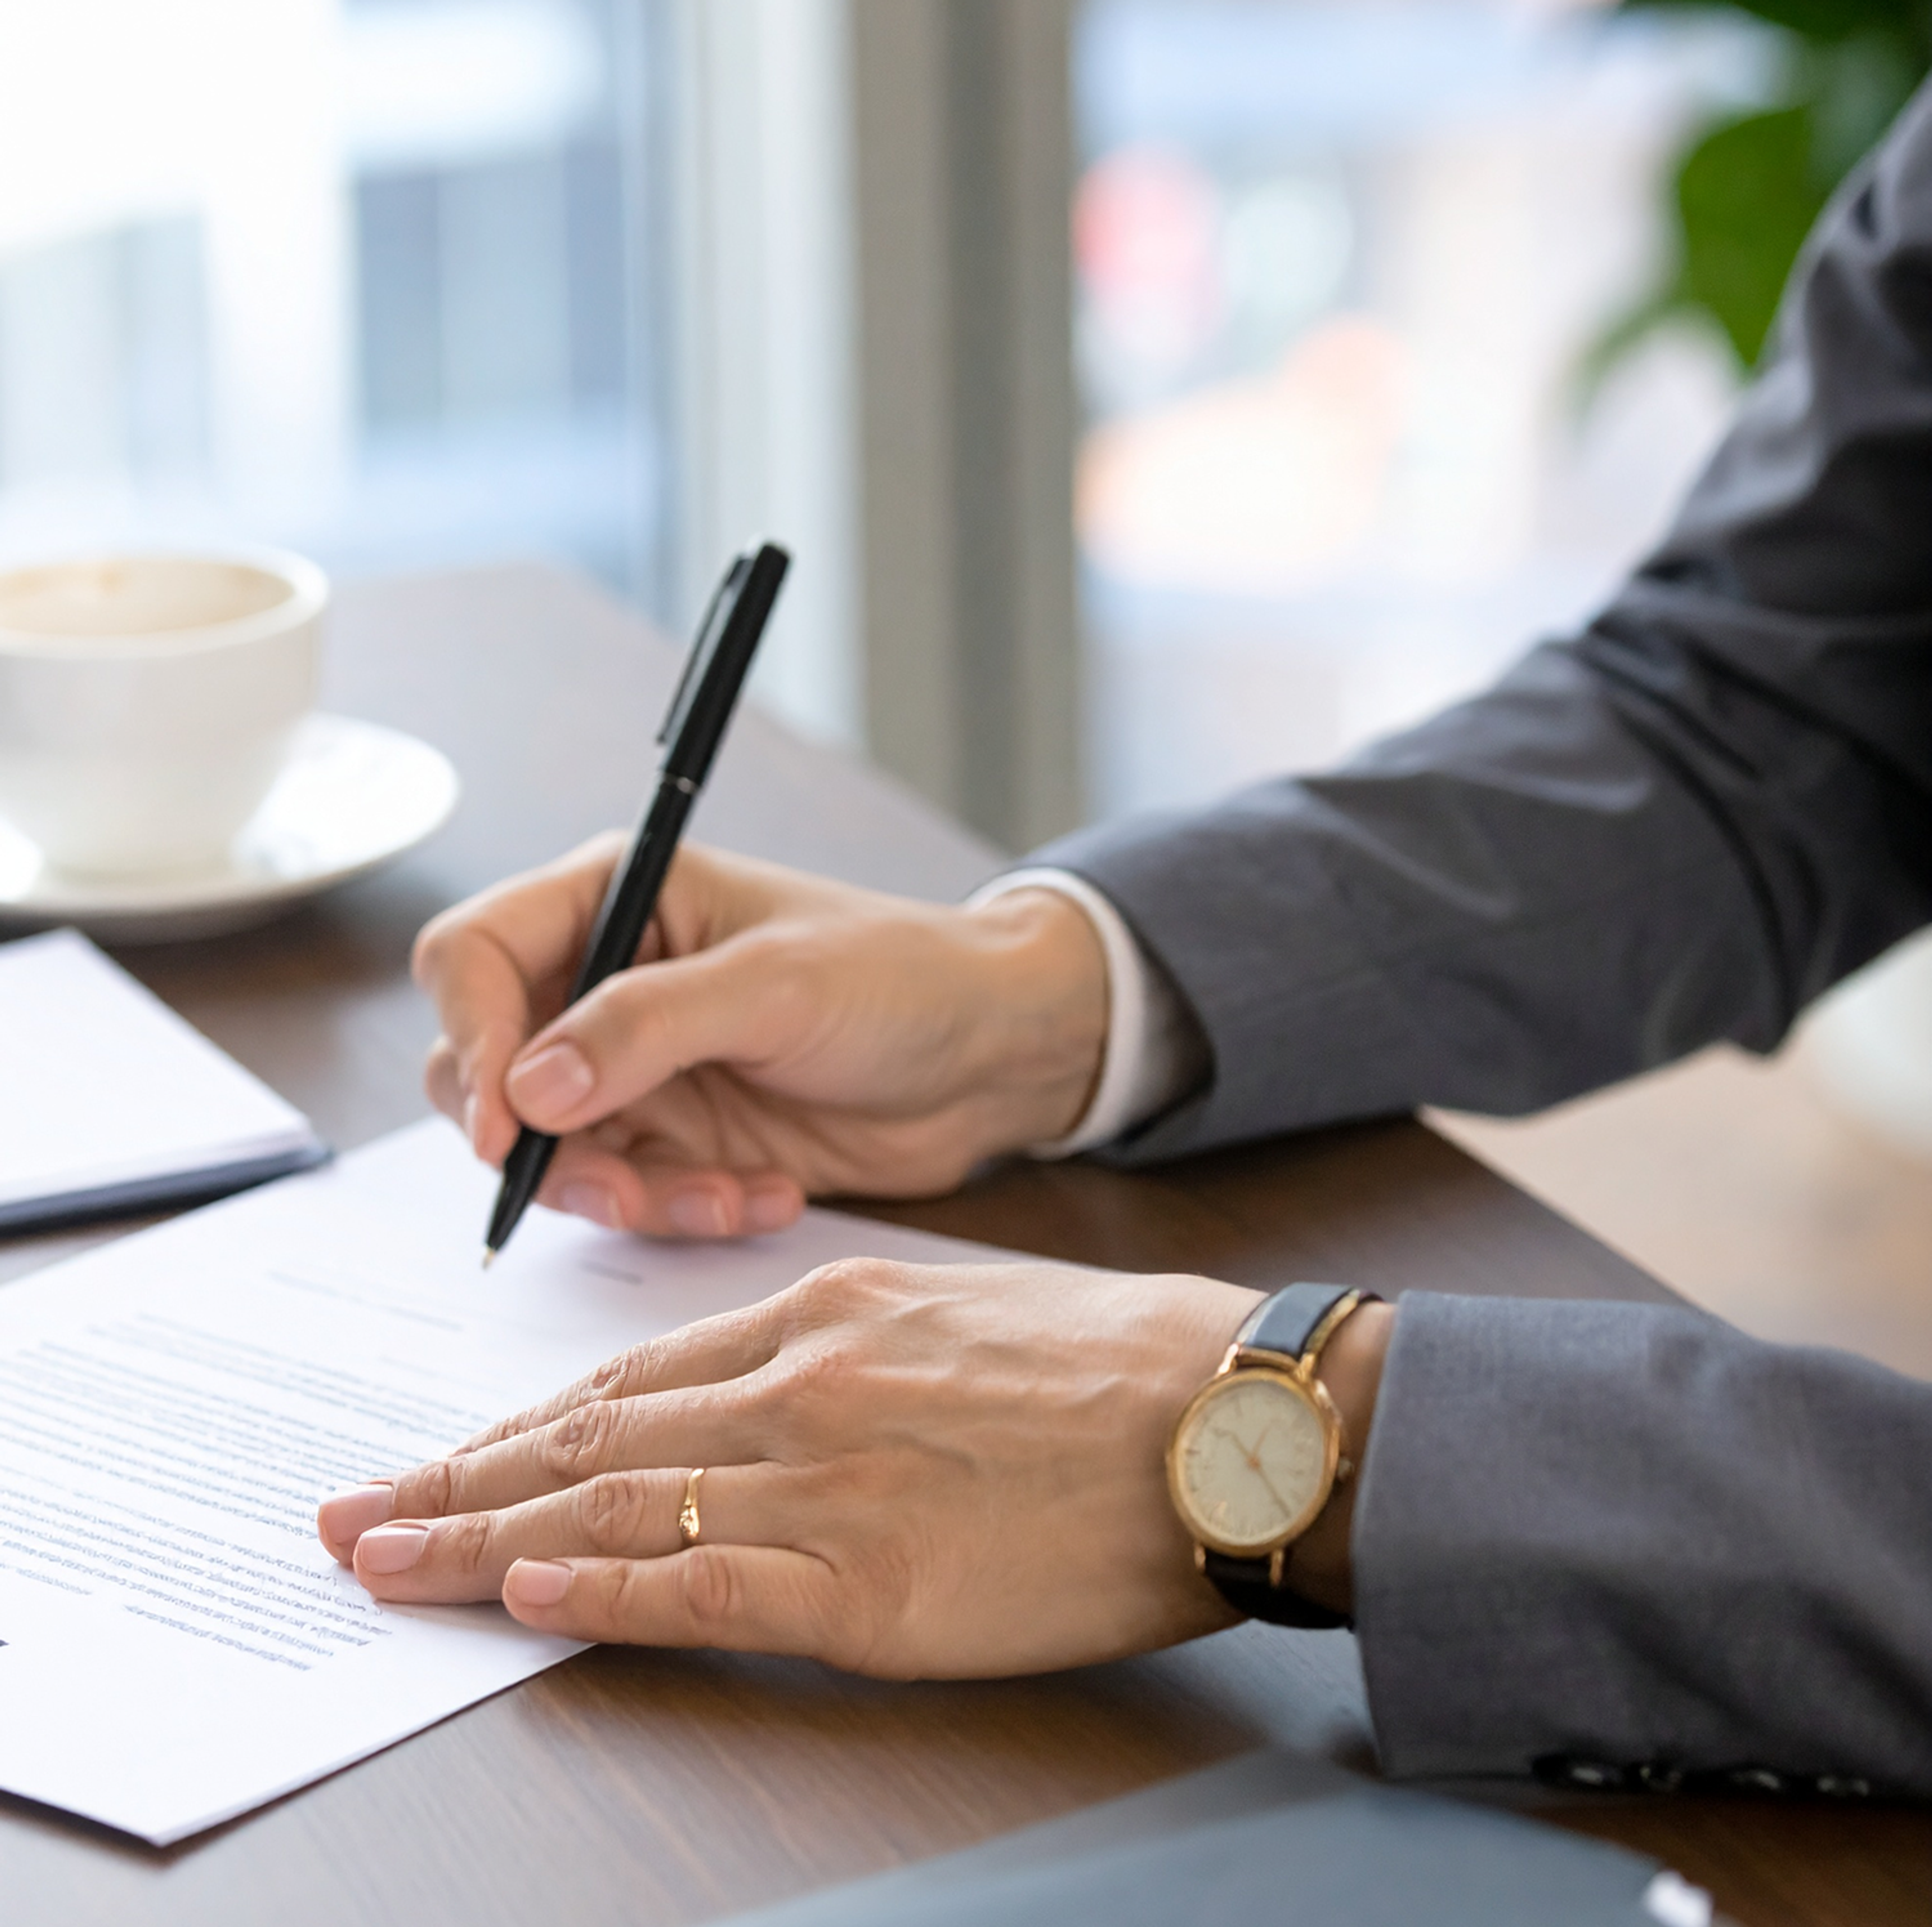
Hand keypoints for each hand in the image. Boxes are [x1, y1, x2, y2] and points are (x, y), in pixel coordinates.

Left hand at [318, 1259, 1267, 1675]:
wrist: (1232, 1413)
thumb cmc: (1116, 1366)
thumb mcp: (961, 1314)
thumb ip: (849, 1349)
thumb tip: (762, 1396)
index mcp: (830, 1313)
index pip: (636, 1374)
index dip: (527, 1422)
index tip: (453, 1452)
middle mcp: (807, 1386)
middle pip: (594, 1438)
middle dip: (460, 1480)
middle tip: (356, 1513)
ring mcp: (833, 1483)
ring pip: (616, 1509)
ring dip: (484, 1540)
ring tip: (385, 1563)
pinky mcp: (875, 1586)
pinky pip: (706, 1589)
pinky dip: (603, 1599)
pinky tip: (524, 1607)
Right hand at [414, 841, 1107, 1238]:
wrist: (992, 1058)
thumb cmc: (900, 978)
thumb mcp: (775, 988)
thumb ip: (643, 1028)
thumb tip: (526, 1088)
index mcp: (617, 901)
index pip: (473, 956)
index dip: (471, 1039)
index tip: (507, 1126)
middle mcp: (607, 984)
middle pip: (487, 1069)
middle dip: (543, 1144)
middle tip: (620, 1185)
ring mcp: (637, 1070)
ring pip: (553, 1153)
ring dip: (627, 1193)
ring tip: (724, 1194)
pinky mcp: (677, 1140)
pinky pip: (629, 1195)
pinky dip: (684, 1211)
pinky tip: (763, 1196)